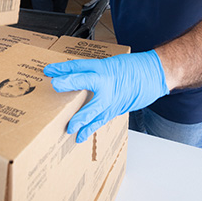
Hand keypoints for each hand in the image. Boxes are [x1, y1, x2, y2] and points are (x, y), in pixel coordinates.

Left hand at [44, 50, 168, 142]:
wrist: (152, 74)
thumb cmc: (132, 67)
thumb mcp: (109, 64)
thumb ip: (90, 70)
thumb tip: (69, 74)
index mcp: (104, 68)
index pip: (80, 66)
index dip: (63, 68)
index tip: (49, 70)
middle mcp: (107, 82)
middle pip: (85, 81)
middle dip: (70, 84)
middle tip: (55, 86)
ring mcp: (112, 98)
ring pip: (94, 108)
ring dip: (80, 118)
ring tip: (69, 127)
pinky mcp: (115, 109)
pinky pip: (100, 119)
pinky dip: (90, 128)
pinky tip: (80, 136)